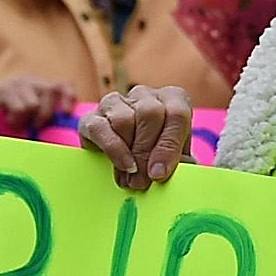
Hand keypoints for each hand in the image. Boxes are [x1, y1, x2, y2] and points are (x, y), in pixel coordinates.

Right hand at [0, 74, 74, 130]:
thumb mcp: (35, 121)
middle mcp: (32, 82)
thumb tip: (66, 127)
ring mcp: (17, 84)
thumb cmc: (14, 125)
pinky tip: (9, 121)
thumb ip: (50, 121)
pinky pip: (19, 108)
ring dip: (26, 120)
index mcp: (44, 89)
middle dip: (45, 115)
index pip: (64, 85)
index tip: (66, 112)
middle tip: (35, 126)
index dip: (69, 96)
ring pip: (33, 104)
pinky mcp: (3, 90)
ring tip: (17, 124)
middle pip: (50, 92)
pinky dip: (16, 120)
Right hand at [80, 84, 196, 190]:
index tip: (160, 173)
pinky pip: (100, 128)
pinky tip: (122, 166)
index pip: (177, 114)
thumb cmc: (158, 157)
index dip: (169, 146)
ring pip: (124, 119)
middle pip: (150, 114)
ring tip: (133, 178)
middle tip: (145, 181)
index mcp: (173, 98)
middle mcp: (146, 95)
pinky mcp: (91, 116)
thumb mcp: (176, 158)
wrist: (126, 162)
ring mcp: (116, 102)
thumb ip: (182, 162)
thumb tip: (184, 169)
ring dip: (129, 153)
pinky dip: (112, 150)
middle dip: (147, 152)